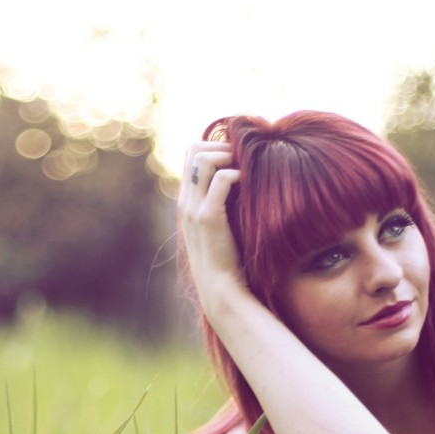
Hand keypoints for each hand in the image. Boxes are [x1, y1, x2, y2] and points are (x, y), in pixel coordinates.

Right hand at [177, 142, 246, 309]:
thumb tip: (244, 179)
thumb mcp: (221, 225)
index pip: (191, 155)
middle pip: (193, 150)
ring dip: (227, 155)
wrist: (220, 288)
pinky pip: (221, 179)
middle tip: (243, 157)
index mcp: (186, 201)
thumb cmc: (227, 258)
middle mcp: (185, 201)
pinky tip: (249, 182)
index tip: (237, 156)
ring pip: (203, 158)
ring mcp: (193, 209)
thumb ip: (224, 203)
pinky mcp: (208, 217)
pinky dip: (237, 174)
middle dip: (220, 145)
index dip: (214, 146)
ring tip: (245, 167)